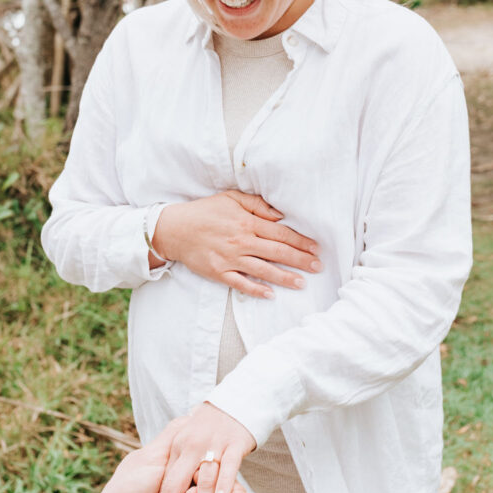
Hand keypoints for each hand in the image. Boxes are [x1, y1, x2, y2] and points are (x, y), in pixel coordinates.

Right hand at [151, 190, 320, 297]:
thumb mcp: (231, 198)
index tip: (316, 248)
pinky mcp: (218, 272)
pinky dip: (256, 290)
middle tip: (318, 267)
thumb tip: (280, 214)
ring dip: (284, 277)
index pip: (280, 233)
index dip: (300, 241)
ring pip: (263, 270)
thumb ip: (257, 204)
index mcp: (246, 222)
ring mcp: (230, 259)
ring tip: (301, 284)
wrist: (175, 228)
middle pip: (277, 252)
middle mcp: (241, 241)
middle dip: (300, 260)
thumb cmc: (205, 211)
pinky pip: (240, 283)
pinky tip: (271, 294)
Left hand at [151, 403, 255, 492]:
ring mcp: (211, 445)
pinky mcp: (233, 444)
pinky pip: (227, 467)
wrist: (239, 402)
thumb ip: (170, 464)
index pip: (161, 485)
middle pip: (174, 486)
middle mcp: (188, 447)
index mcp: (173, 448)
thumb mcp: (185, 438)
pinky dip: (223, 483)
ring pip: (202, 483)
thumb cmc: (208, 426)